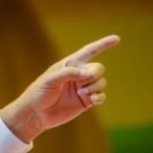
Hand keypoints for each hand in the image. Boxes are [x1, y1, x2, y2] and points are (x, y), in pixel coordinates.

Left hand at [0, 35, 118, 142]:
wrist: (35, 114)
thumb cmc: (39, 93)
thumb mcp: (51, 79)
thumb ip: (69, 73)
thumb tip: (89, 73)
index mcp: (69, 65)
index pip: (89, 51)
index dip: (103, 44)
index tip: (116, 38)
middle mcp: (78, 75)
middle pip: (98, 68)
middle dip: (95, 73)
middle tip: (84, 80)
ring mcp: (83, 88)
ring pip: (101, 82)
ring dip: (94, 87)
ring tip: (80, 94)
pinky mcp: (86, 101)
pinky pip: (101, 96)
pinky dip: (99, 97)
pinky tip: (92, 100)